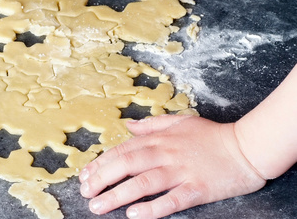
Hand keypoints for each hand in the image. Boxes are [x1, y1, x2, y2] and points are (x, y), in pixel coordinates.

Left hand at [79, 115, 265, 217]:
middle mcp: (166, 154)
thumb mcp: (179, 121)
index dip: (101, 163)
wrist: (246, 147)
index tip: (85, 176)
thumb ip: (152, 124)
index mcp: (160, 139)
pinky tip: (134, 215)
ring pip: (143, 183)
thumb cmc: (211, 135)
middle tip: (85, 192)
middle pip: (127, 165)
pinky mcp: (197, 189)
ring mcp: (181, 171)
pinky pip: (171, 200)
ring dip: (118, 195)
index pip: (123, 150)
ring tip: (98, 206)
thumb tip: (129, 126)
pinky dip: (152, 208)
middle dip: (102, 179)